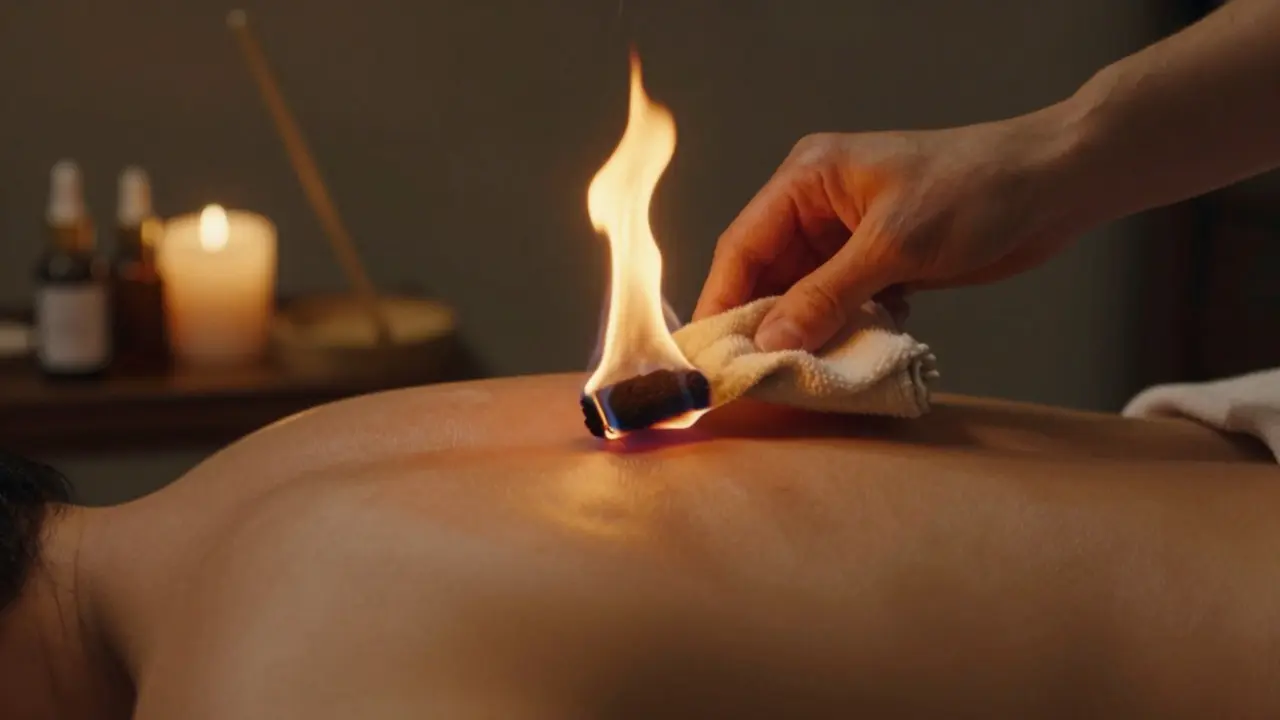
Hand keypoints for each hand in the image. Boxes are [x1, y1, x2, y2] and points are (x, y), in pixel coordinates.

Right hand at [693, 114, 1084, 351]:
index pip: (742, 244)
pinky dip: (843, 331)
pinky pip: (842, 305)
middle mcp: (819, 205)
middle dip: (762, 323)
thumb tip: (770, 342)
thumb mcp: (894, 245)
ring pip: (804, 295)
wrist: (1057, 185)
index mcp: (808, 178)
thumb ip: (826, 295)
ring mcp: (851, 236)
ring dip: (805, 333)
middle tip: (750, 377)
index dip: (722, 300)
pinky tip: (848, 358)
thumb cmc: (976, 191)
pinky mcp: (882, 263)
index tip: (711, 354)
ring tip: (796, 377)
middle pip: (767, 273)